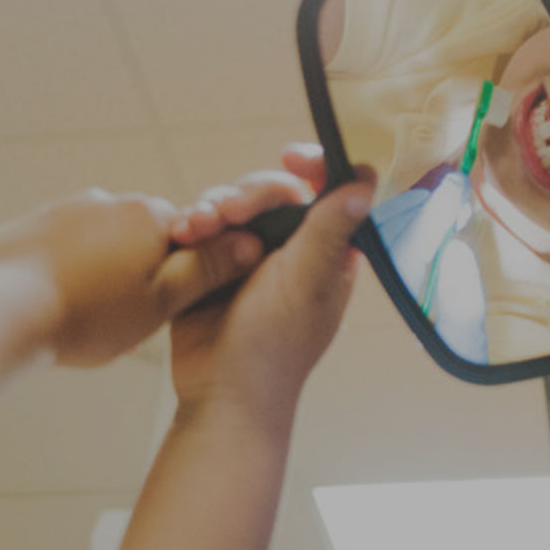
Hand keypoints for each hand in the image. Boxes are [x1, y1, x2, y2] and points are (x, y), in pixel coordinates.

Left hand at [0, 189, 263, 366]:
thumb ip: (206, 270)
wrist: (1, 311)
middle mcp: (111, 200)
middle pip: (144, 238)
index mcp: (150, 216)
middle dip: (140, 274)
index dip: (182, 276)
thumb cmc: (87, 316)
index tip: (163, 307)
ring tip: (83, 316)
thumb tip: (252, 242)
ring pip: (102, 244)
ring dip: (101, 274)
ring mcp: (66, 208)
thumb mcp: (160, 303)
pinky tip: (54, 306)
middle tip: (121, 318)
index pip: (190, 237)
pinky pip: (62, 248)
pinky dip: (65, 273)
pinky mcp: (31, 224)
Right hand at [169, 145, 374, 421]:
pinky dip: (193, 226)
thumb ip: (331, 228)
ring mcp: (247, 259)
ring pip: (232, 207)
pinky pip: (202, 230)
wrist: (222, 393)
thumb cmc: (274, 345)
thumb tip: (365, 180)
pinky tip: (184, 233)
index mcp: (325, 252)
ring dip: (213, 208)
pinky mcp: (210, 268)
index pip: (325, 192)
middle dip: (246, 194)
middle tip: (228, 211)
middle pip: (270, 192)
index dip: (312, 167)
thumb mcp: (306, 280)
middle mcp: (290, 251)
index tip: (292, 156)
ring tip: (196, 227)